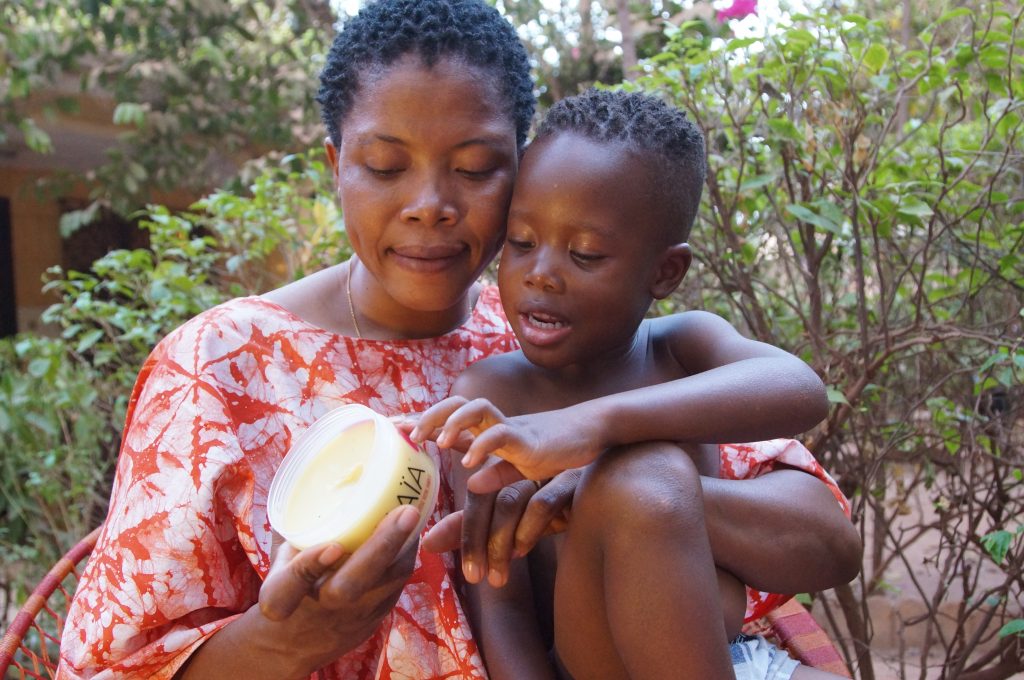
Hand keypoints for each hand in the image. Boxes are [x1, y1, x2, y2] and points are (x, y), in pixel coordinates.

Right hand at [257, 505, 420, 668]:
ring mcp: (349, 619)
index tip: (332, 545)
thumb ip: (299, 534)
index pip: (289, 587)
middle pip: (350, 587)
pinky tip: (411, 532)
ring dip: (402, 549)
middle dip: (379, 548)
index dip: (310, 565)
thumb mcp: (279, 564)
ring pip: (384, 587)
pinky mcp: (374, 620)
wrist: (296, 645)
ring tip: (412, 513)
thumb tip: (319, 482)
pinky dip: (405, 557)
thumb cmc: (288, 589)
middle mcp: (318, 611)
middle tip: (405, 512)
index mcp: (280, 598)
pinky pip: (395, 587)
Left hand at [412, 397, 599, 489]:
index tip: (396, 426)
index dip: (423, 419)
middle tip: (412, 436)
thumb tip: (471, 485)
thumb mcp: (522, 470)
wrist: (595, 432)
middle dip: (431, 415)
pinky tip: (470, 463)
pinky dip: (483, 445)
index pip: (451, 418)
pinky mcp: (530, 439)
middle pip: (458, 403)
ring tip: (439, 444)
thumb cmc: (559, 450)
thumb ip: (497, 477)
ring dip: (454, 422)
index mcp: (491, 430)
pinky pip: (501, 433)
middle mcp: (497, 423)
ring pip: (476, 408)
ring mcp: (513, 427)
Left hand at [421, 468, 579, 587]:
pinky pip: (542, 503)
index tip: (426, 535)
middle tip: (471, 576)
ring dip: (499, 543)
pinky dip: (530, 530)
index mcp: (497, 466)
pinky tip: (523, 552)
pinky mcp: (568, 478)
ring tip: (496, 576)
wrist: (607, 485)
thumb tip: (427, 543)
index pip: (464, 478)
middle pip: (480, 492)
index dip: (442, 478)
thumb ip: (469, 525)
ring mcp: (541, 469)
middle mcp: (515, 463)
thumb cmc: (549, 500)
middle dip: (471, 537)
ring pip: (508, 501)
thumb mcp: (509, 514)